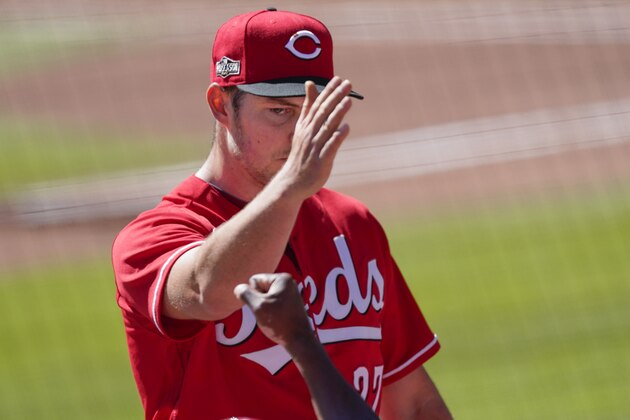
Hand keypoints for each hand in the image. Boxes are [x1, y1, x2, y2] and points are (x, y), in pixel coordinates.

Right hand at [234, 273, 313, 346]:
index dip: (253, 294)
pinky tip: (276, 319)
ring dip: (264, 307)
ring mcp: (290, 293)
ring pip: (265, 296)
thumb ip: (245, 294)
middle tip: (268, 313)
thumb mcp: (258, 306)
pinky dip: (271, 311)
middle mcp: (288, 282)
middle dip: (259, 300)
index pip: (254, 280)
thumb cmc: (279, 322)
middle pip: (260, 287)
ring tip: (273, 317)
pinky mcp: (290, 303)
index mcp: (282, 278)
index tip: (263, 306)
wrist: (299, 340)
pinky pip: (273, 303)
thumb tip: (238, 288)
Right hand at [276, 77, 352, 199]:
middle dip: (335, 97)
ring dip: (337, 113)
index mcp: (305, 126)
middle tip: (347, 84)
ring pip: (327, 127)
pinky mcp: (320, 161)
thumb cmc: (301, 154)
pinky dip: (336, 137)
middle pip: (323, 113)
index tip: (337, 79)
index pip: (317, 105)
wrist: (292, 182)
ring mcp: (315, 147)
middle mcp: (309, 135)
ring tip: (348, 100)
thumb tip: (310, 83)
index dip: (327, 91)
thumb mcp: (302, 128)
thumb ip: (307, 107)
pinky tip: (346, 127)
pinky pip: (329, 147)